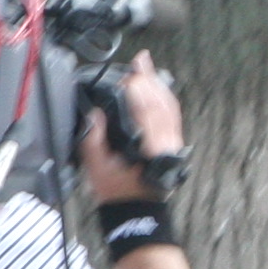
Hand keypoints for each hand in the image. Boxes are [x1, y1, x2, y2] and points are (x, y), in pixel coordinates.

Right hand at [80, 54, 185, 198]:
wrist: (135, 207)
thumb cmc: (115, 188)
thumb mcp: (96, 165)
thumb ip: (93, 138)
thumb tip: (95, 112)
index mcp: (149, 147)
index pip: (147, 111)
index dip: (139, 90)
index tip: (127, 76)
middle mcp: (165, 142)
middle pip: (161, 103)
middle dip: (149, 80)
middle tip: (138, 61)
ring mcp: (173, 142)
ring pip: (169, 107)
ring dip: (158, 84)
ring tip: (146, 65)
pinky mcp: (173, 142)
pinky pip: (172, 114)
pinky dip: (164, 97)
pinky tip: (156, 85)